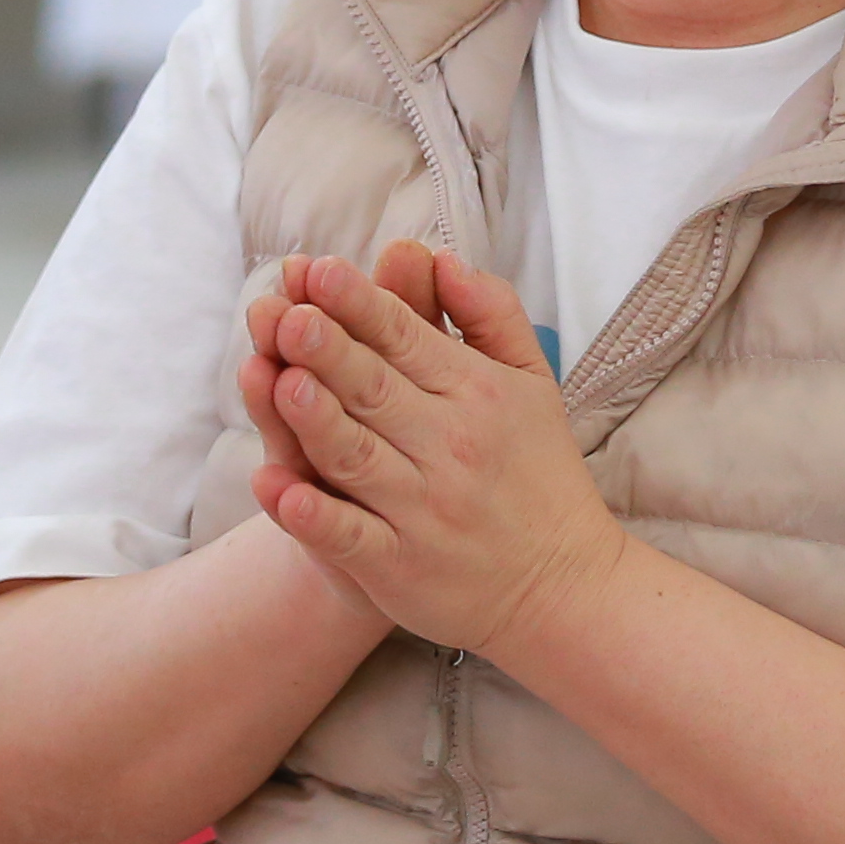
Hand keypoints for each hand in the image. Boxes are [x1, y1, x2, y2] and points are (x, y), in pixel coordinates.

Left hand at [238, 244, 631, 659]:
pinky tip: (278, 489)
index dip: (360, 304)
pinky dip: (314, 515)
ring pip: (356, 456)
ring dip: (316, 420)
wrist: (566, 587)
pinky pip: (350, 537)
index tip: (318, 270)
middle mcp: (449, 447)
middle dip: (329, 350)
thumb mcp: (532, 382)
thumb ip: (491, 313)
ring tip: (280, 382)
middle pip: (374, 389)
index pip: (406, 338)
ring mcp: (422, 510)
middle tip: (289, 314)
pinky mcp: (400, 567)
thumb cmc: (540, 474)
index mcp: (477, 393)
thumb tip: (441, 256)